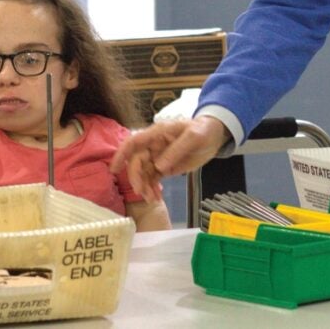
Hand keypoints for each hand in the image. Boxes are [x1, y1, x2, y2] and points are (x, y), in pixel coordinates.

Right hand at [112, 117, 229, 201]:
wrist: (215, 135)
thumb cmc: (204, 130)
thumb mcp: (194, 137)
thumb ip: (177, 150)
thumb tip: (158, 166)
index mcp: (158, 133)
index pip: (134, 142)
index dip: (121, 154)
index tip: (114, 169)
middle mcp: (154, 145)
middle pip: (137, 161)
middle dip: (136, 178)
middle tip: (142, 192)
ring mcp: (159, 157)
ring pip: (144, 173)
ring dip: (144, 186)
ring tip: (151, 199)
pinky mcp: (165, 167)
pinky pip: (153, 179)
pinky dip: (152, 189)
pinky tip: (156, 198)